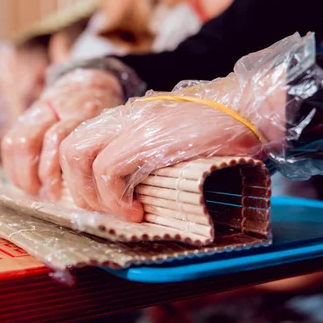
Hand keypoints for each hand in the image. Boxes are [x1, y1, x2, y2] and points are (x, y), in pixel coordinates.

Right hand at [1, 69, 122, 198]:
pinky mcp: (27, 117)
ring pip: (17, 142)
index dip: (52, 170)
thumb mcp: (114, 127)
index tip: (60, 193)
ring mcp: (38, 111)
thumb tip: (103, 190)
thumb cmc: (107, 113)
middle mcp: (55, 108)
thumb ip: (106, 149)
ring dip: (22, 172)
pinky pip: (10, 142)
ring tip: (34, 190)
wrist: (92, 81)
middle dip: (33, 174)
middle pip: (29, 141)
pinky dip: (13, 166)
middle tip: (47, 195)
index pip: (56, 139)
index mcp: (81, 111)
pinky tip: (25, 180)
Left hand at [60, 75, 280, 221]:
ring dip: (93, 195)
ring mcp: (134, 123)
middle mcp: (124, 116)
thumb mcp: (175, 144)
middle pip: (67, 147)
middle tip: (104, 213)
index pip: (76, 140)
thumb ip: (149, 158)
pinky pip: (108, 170)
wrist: (255, 109)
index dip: (75, 177)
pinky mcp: (149, 136)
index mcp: (127, 118)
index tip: (92, 204)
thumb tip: (136, 196)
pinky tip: (137, 212)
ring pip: (78, 155)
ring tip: (122, 213)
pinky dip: (115, 198)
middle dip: (76, 189)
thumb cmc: (224, 132)